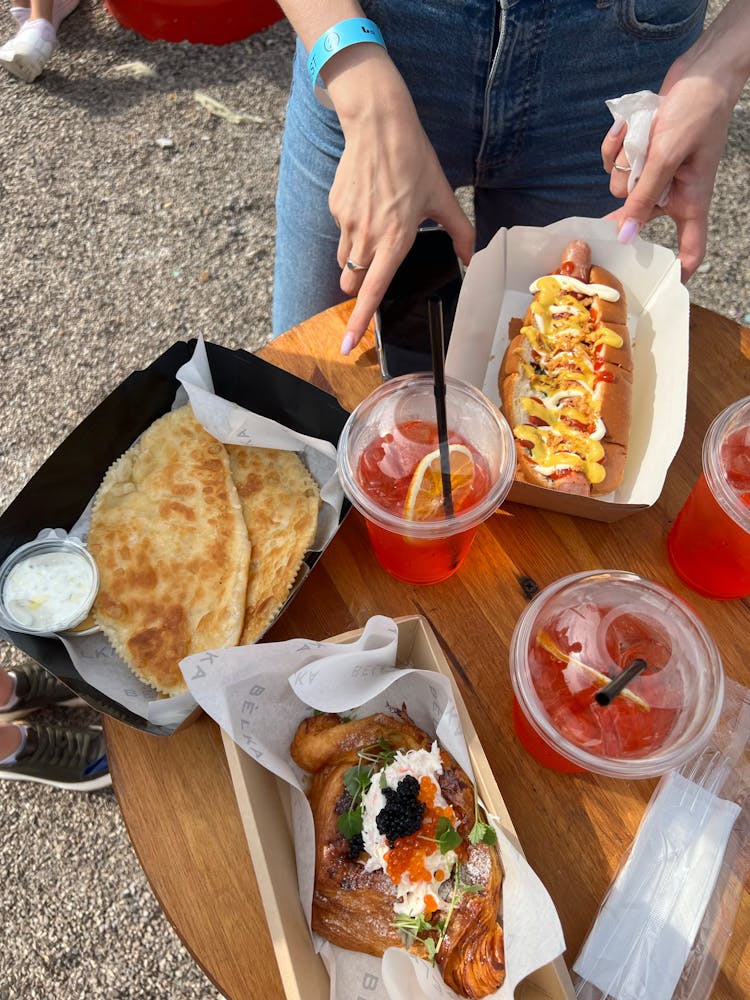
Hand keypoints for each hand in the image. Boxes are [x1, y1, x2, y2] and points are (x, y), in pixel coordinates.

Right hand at [325, 48, 474, 353]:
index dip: (359, 322)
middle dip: (360, 286)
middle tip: (377, 265)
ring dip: (356, 259)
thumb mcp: (443, 197)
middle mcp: (367, 237)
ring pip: (345, 260)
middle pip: (352, 283)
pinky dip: (352, 228)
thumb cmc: (414, 160)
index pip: (373, 291)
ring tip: (377, 227)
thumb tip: (472, 259)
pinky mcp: (336, 208)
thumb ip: (460, 233)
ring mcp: (347, 223)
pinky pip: (341, 232)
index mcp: (395, 240)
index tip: (347, 345)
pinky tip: (368, 203)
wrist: (378, 124)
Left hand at [602, 71, 732, 280]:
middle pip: (635, 213)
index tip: (667, 288)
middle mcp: (672, 193)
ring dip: (624, 157)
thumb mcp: (667, 156)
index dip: (680, 271)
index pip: (691, 248)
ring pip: (619, 185)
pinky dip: (617, 144)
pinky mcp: (642, 156)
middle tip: (643, 160)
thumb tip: (626, 236)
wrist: (699, 72)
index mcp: (690, 201)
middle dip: (631, 188)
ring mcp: (655, 174)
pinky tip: (628, 126)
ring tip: (644, 131)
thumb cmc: (696, 113)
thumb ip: (643, 197)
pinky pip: (615, 163)